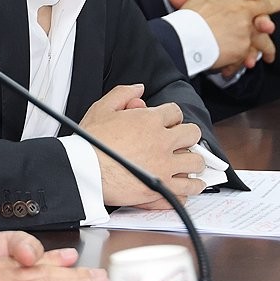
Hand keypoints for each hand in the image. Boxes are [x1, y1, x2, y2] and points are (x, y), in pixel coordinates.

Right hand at [79, 84, 204, 206]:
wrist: (83, 171)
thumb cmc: (89, 142)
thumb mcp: (102, 108)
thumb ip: (123, 93)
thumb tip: (139, 88)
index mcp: (150, 121)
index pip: (176, 112)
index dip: (172, 117)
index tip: (168, 124)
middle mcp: (162, 142)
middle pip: (193, 134)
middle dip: (189, 137)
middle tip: (182, 143)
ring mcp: (164, 167)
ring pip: (196, 164)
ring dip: (193, 163)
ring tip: (188, 166)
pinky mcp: (161, 190)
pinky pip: (186, 191)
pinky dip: (186, 190)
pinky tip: (183, 189)